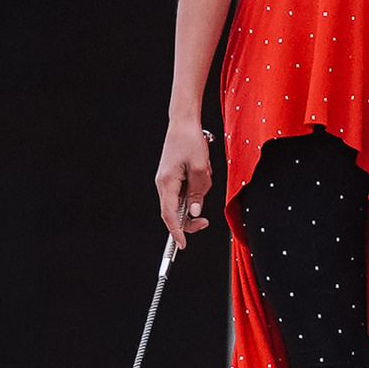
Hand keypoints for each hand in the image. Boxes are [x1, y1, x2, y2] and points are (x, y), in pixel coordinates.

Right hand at [156, 116, 213, 251]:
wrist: (183, 123)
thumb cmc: (190, 141)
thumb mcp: (201, 168)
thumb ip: (198, 192)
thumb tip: (195, 212)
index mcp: (167, 183)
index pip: (169, 215)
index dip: (176, 232)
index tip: (182, 245)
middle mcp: (163, 184)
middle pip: (175, 212)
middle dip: (191, 217)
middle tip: (205, 221)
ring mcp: (167, 181)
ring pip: (183, 201)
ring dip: (198, 194)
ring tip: (205, 173)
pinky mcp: (173, 177)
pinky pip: (186, 191)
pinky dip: (196, 187)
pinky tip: (202, 171)